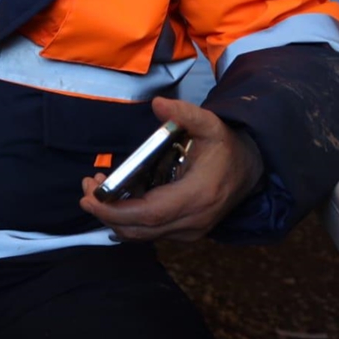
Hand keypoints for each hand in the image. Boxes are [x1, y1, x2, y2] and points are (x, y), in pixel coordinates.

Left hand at [79, 97, 264, 241]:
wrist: (251, 168)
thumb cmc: (225, 146)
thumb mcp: (209, 123)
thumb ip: (184, 113)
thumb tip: (158, 103)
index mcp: (197, 196)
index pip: (149, 214)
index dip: (116, 211)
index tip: (90, 197)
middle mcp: (193, 220)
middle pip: (139, 229)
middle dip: (106, 213)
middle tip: (86, 188)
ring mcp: (189, 230)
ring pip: (142, 235)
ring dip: (114, 216)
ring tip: (97, 188)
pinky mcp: (185, 231)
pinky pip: (150, 232)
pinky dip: (128, 219)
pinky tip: (116, 196)